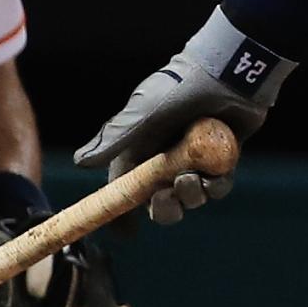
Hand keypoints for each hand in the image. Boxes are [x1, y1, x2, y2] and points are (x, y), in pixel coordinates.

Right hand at [74, 5, 285, 222]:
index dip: (122, 212)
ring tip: (192, 177)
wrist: (227, 72)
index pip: (125, 186)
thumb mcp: (143, 113)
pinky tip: (215, 174)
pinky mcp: (223, 159)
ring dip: (191, 195)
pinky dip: (216, 186)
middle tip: (165, 200)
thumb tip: (80, 162)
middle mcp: (166, 157)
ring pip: (191, 197)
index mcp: (141, 148)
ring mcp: (196, 159)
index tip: (124, 233)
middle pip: (159, 201)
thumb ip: (115, 138)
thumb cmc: (179, 88)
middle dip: (163, 209)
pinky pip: (218, 186)